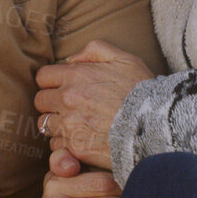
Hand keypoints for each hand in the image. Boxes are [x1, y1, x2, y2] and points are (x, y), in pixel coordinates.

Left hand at [33, 40, 153, 170]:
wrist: (156, 124)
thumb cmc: (141, 91)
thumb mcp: (124, 59)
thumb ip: (94, 50)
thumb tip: (71, 59)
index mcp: (75, 76)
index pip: (43, 77)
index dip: (52, 82)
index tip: (63, 88)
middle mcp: (67, 99)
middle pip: (40, 102)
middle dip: (51, 104)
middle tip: (68, 108)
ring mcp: (69, 124)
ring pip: (46, 125)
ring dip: (57, 125)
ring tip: (76, 126)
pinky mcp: (75, 147)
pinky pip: (56, 146)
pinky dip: (65, 144)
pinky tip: (82, 141)